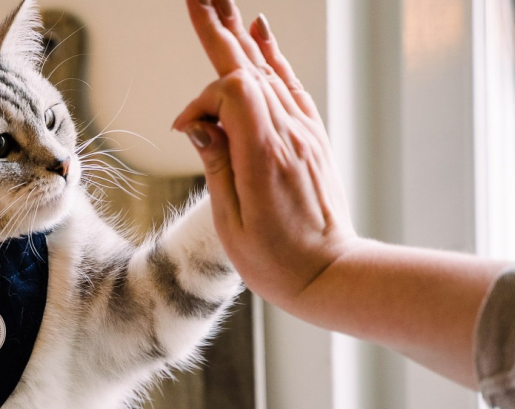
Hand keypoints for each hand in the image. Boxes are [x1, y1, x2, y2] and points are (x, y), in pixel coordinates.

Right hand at [175, 0, 503, 386]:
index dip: (200, 99)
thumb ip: (216, 164)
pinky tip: (261, 33)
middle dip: (219, 30)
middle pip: (250, 66)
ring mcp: (305, 133)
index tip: (183, 128)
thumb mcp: (231, 222)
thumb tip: (198, 123)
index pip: (231, 91)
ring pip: (270, 71)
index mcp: (265, 153)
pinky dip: (273, 57)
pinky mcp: (312, 139)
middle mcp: (290, 134)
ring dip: (241, 37)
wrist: (332, 276)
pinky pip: (290, 86)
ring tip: (221, 3)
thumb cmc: (277, 260)